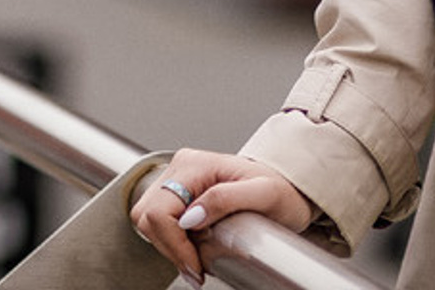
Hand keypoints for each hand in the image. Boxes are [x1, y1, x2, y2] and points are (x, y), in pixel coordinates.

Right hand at [130, 148, 315, 285]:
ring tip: (195, 260)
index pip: (160, 210)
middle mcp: (181, 169)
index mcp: (196, 165)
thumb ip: (225, 199)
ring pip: (147, 221)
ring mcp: (178, 181)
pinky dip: (171, 243)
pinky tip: (193, 250)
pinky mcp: (179, 196)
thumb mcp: (263, 193)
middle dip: (168, 247)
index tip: (195, 266)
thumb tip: (190, 217)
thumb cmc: (280, 190)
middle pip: (147, 215)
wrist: (287, 189)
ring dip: (168, 246)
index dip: (174, 244)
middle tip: (194, 269)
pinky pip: (158, 224)